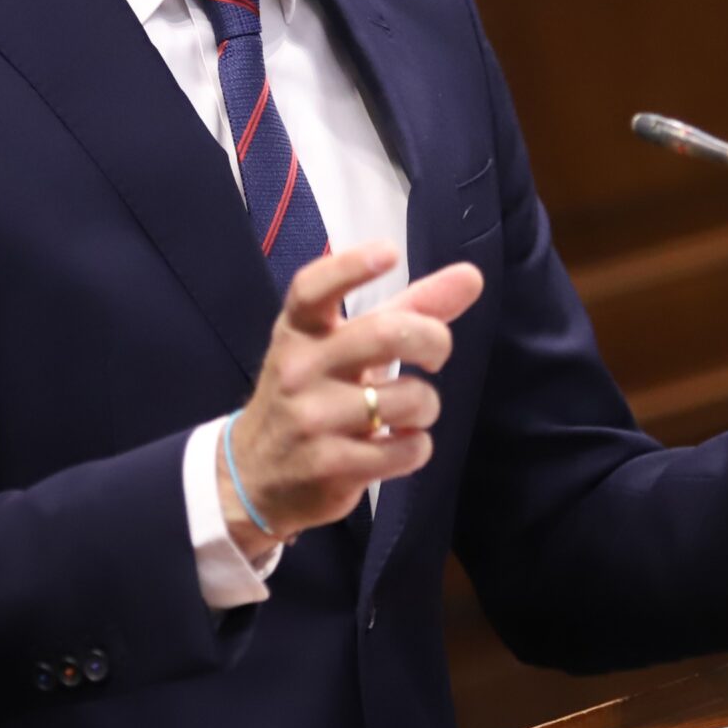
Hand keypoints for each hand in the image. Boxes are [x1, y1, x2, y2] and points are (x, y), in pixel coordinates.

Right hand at [221, 244, 484, 552]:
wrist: (255, 474)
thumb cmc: (312, 394)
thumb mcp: (343, 346)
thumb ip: (408, 309)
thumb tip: (471, 276)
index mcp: (299, 330)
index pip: (313, 288)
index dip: (351, 266)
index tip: (389, 253)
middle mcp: (299, 368)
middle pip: (384, 333)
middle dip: (433, 340)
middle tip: (437, 356)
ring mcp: (311, 418)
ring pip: (408, 399)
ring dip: (426, 407)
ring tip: (409, 413)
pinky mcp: (329, 465)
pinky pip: (406, 450)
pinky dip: (416, 447)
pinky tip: (397, 446)